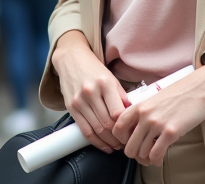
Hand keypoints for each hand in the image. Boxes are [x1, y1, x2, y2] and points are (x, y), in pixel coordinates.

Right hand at [53, 31, 127, 152]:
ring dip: (109, 142)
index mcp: (105, 83)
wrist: (71, 59)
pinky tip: (104, 146)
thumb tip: (132, 116)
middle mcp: (91, 92)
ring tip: (117, 146)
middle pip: (107, 123)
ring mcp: (79, 101)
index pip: (117, 112)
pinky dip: (96, 141)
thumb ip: (121, 96)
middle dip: (119, 137)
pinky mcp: (71, 107)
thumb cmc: (94, 69)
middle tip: (127, 142)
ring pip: (97, 129)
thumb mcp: (111, 78)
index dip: (126, 126)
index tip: (133, 132)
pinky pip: (84, 130)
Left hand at [113, 68, 204, 166]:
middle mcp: (145, 115)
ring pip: (141, 153)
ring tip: (152, 157)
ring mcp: (157, 124)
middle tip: (142, 154)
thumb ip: (145, 112)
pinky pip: (156, 154)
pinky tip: (160, 159)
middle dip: (135, 154)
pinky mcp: (171, 132)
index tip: (129, 142)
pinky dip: (156, 161)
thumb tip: (138, 129)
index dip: (121, 140)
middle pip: (128, 146)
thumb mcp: (157, 98)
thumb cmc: (182, 92)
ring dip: (146, 159)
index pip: (117, 128)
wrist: (202, 87)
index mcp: (140, 105)